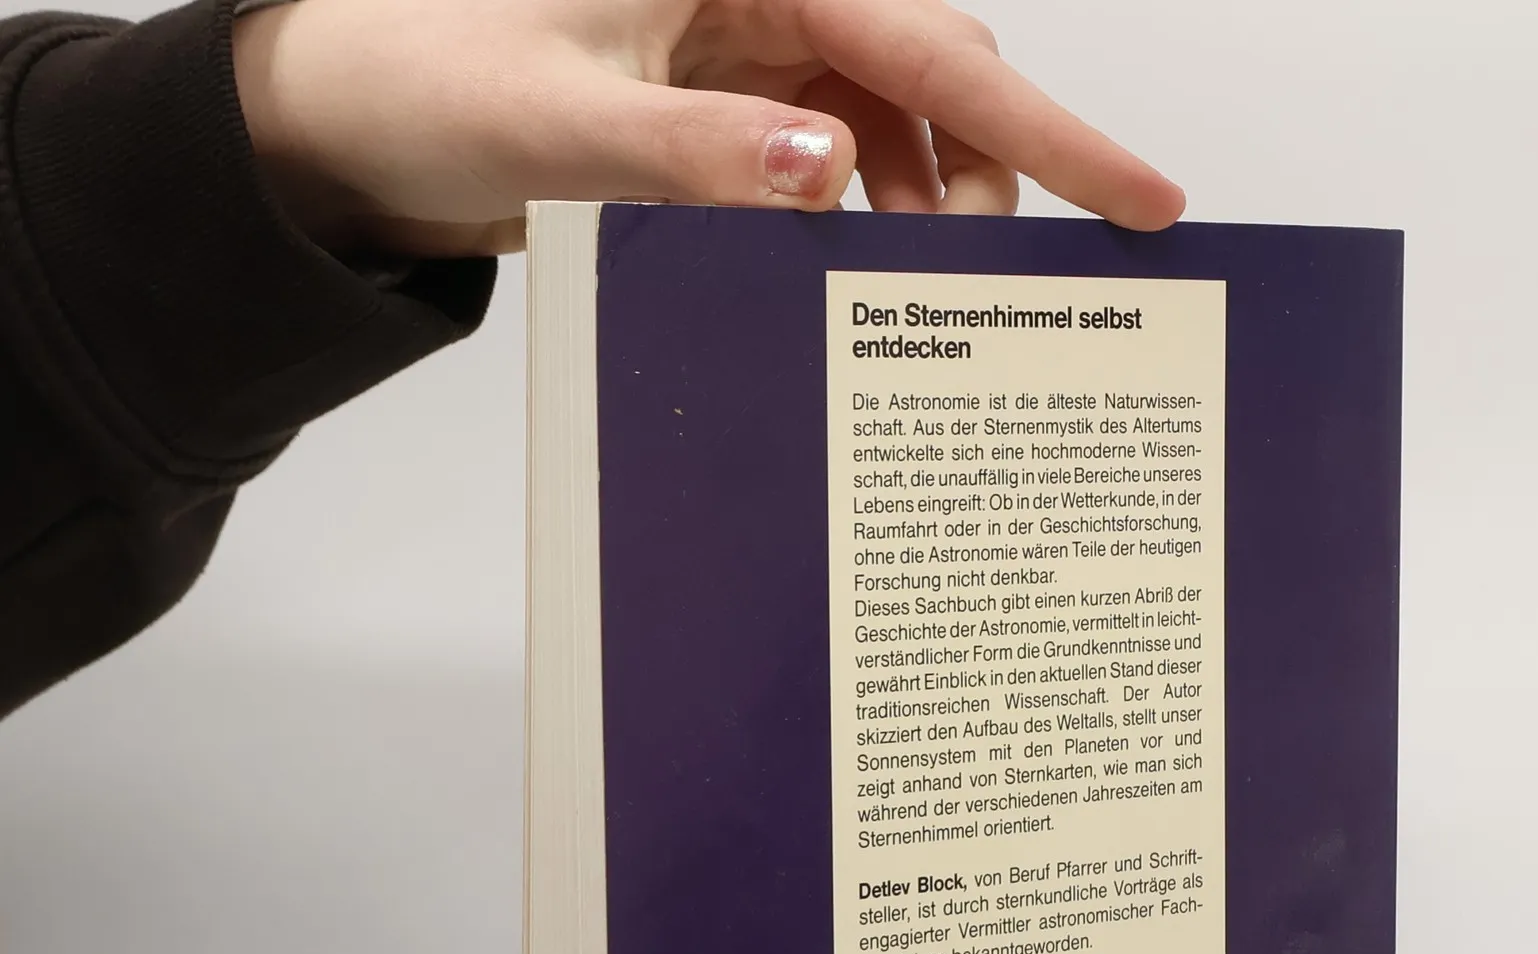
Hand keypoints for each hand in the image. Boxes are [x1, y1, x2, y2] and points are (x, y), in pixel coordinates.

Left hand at [230, 0, 1184, 258]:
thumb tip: (829, 172)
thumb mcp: (561, 121)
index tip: (1142, 195)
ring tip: (914, 288)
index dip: (1046, 125)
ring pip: (900, 125)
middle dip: (986, 178)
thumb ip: (699, 153)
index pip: (930, 41)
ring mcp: (756, 50)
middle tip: (1001, 283)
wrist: (355, 122)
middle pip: (938, 79)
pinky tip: (853, 270)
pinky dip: (865, 219)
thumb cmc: (427, 76)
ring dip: (924, 209)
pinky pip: (842, 160)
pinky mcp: (737, 106)